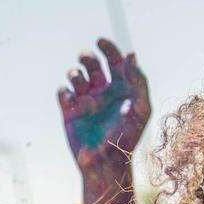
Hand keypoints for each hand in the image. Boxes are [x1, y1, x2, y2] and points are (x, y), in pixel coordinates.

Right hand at [59, 38, 150, 203]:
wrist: (105, 162)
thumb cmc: (127, 138)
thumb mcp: (141, 108)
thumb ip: (138, 81)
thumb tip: (131, 56)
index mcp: (120, 88)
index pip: (114, 60)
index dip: (108, 47)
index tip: (100, 41)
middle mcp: (102, 92)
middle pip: (91, 63)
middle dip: (87, 57)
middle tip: (86, 59)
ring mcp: (85, 101)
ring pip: (75, 75)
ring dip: (74, 72)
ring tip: (78, 82)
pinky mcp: (69, 112)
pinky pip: (62, 93)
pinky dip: (64, 92)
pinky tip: (71, 100)